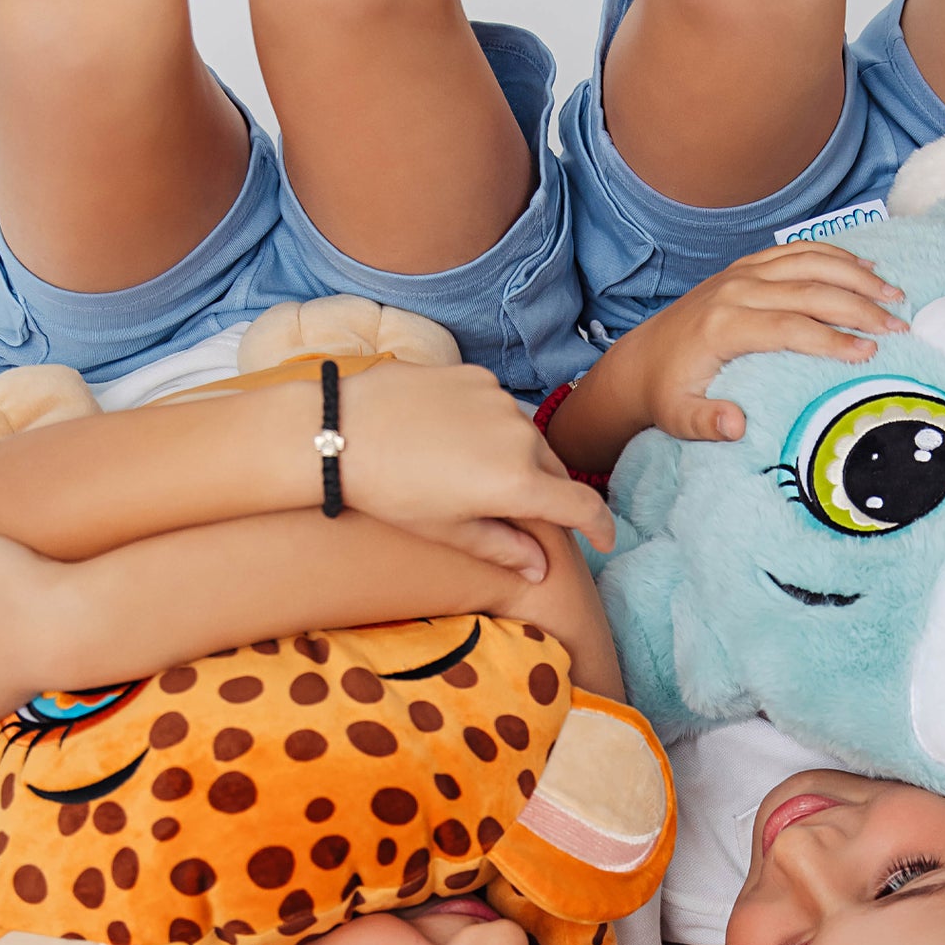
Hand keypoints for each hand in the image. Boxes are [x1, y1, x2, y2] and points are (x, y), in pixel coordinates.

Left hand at [336, 362, 613, 566]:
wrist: (339, 429)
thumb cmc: (389, 491)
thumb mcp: (447, 531)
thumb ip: (503, 549)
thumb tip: (541, 569)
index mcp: (517, 485)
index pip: (583, 508)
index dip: (601, 529)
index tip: (605, 541)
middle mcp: (520, 437)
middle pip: (554, 472)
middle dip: (547, 495)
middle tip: (519, 515)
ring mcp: (500, 400)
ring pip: (527, 438)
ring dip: (517, 460)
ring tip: (474, 476)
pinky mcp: (477, 375)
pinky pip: (500, 408)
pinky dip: (492, 428)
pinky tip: (455, 440)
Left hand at [545, 244, 908, 471]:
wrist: (641, 359)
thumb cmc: (667, 393)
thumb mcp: (678, 418)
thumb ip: (706, 423)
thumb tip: (737, 426)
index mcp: (723, 327)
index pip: (789, 327)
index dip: (831, 339)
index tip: (869, 353)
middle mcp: (735, 290)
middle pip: (809, 290)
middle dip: (859, 306)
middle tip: (899, 326)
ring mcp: (742, 273)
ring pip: (809, 262)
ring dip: (856, 274)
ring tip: (895, 295)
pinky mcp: (747, 267)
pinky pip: (798, 250)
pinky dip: (835, 255)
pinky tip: (866, 266)